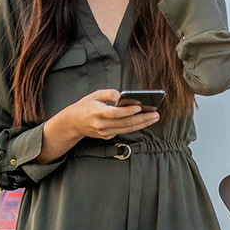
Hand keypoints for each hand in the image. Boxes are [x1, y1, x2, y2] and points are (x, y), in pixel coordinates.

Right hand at [38, 89, 159, 161]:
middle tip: (155, 114)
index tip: (140, 106)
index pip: (115, 113)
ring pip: (127, 129)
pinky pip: (123, 131)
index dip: (128, 111)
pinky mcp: (107, 137)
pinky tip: (144, 121)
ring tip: (154, 117)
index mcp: (97, 113)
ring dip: (142, 124)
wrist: (73, 123)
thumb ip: (109, 93)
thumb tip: (123, 95)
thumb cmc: (85, 106)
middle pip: (125, 123)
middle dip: (142, 119)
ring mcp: (104, 133)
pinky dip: (135, 126)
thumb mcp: (94, 95)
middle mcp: (101, 125)